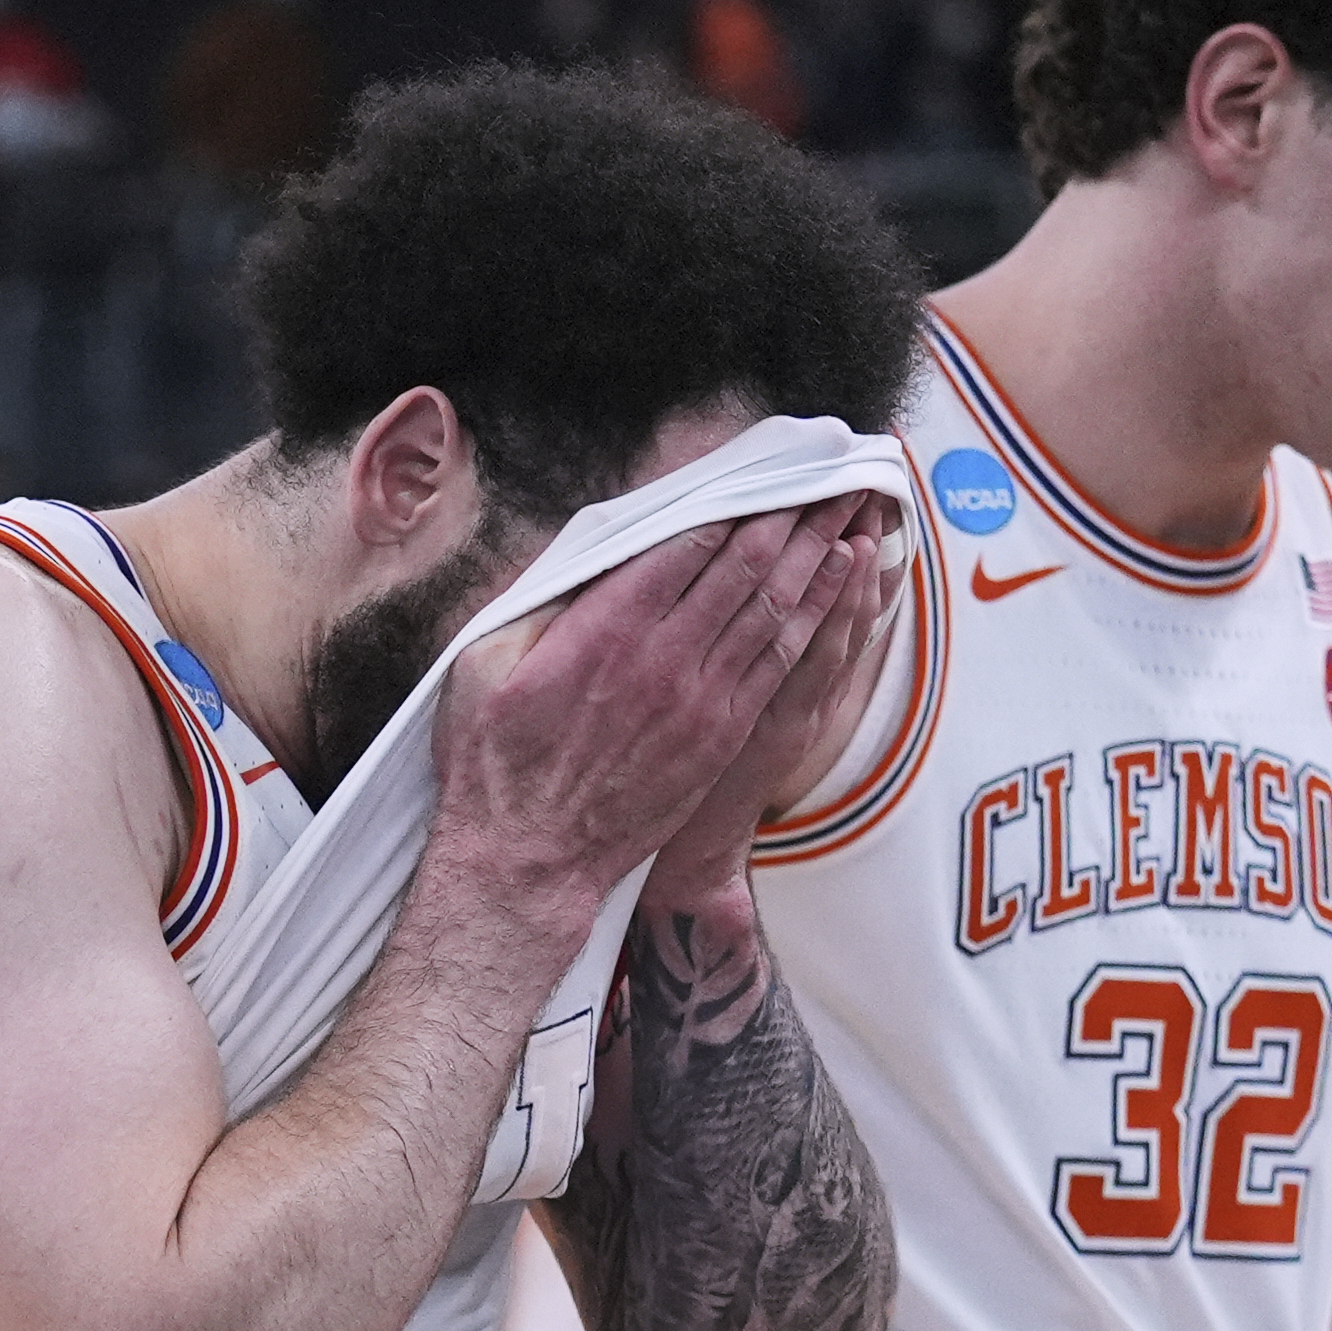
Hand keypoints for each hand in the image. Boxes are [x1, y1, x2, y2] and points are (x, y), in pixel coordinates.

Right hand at [431, 502, 864, 926]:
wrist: (530, 860)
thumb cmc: (495, 763)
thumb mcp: (485, 661)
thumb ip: (541, 601)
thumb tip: (585, 553)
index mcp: (605, 627)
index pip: (686, 545)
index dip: (734, 502)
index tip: (764, 471)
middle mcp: (663, 656)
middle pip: (744, 567)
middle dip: (791, 516)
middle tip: (829, 477)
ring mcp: (701, 699)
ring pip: (773, 609)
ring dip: (814, 556)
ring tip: (846, 513)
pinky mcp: (721, 736)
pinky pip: (781, 662)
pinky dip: (815, 616)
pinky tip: (837, 585)